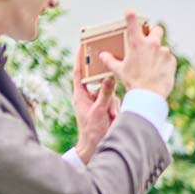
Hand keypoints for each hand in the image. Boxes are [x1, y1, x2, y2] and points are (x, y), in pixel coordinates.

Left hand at [70, 47, 119, 163]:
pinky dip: (116, 109)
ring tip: (111, 116)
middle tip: (109, 85)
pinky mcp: (106, 108)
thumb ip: (105, 93)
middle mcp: (88, 97)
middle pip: (99, 82)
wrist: (96, 147)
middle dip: (107, 88)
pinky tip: (114, 117)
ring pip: (110, 92)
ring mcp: (97, 103)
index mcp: (80, 95)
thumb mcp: (99, 110)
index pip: (78, 73)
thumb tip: (110, 76)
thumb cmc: (92, 130)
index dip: (80, 59)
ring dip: (113, 104)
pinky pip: (115, 101)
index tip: (82, 45)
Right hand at [96, 9, 176, 97]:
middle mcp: (152, 44)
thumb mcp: (118, 71)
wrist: (149, 94)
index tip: (129, 10)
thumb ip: (110, 61)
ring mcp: (164, 52)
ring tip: (151, 66)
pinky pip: (168, 59)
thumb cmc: (132, 82)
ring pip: (162, 48)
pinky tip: (158, 72)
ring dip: (158, 53)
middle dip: (153, 33)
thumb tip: (103, 56)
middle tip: (148, 41)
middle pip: (157, 29)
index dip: (130, 15)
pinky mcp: (172, 61)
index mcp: (137, 44)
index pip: (133, 23)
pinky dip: (164, 63)